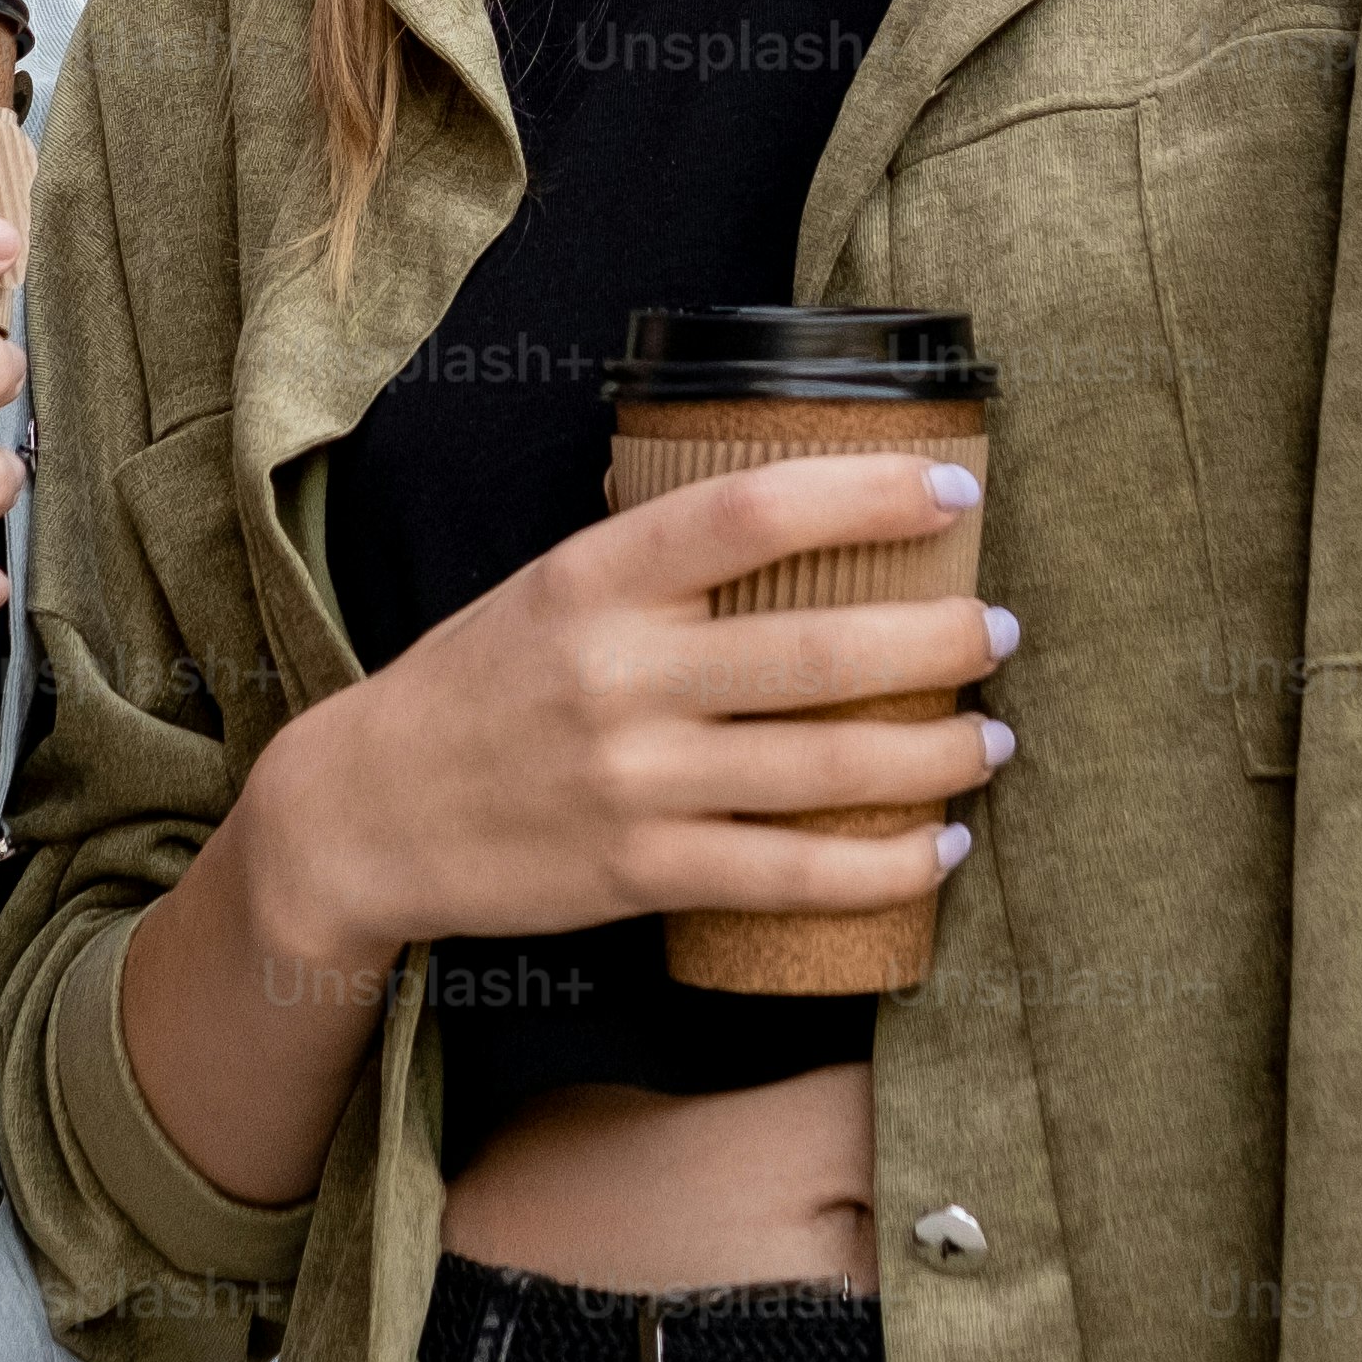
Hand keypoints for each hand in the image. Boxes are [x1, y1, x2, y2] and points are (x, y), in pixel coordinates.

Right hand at [234, 455, 1012, 961]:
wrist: (365, 813)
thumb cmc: (475, 684)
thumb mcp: (547, 588)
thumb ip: (657, 558)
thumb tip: (796, 508)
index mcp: (596, 577)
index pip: (753, 510)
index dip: (867, 492)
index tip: (950, 488)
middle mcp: (619, 672)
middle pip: (820, 645)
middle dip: (939, 638)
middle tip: (997, 629)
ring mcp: (633, 778)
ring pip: (825, 764)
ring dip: (936, 751)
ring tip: (992, 737)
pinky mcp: (640, 872)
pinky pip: (790, 873)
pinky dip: (881, 863)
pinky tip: (936, 847)